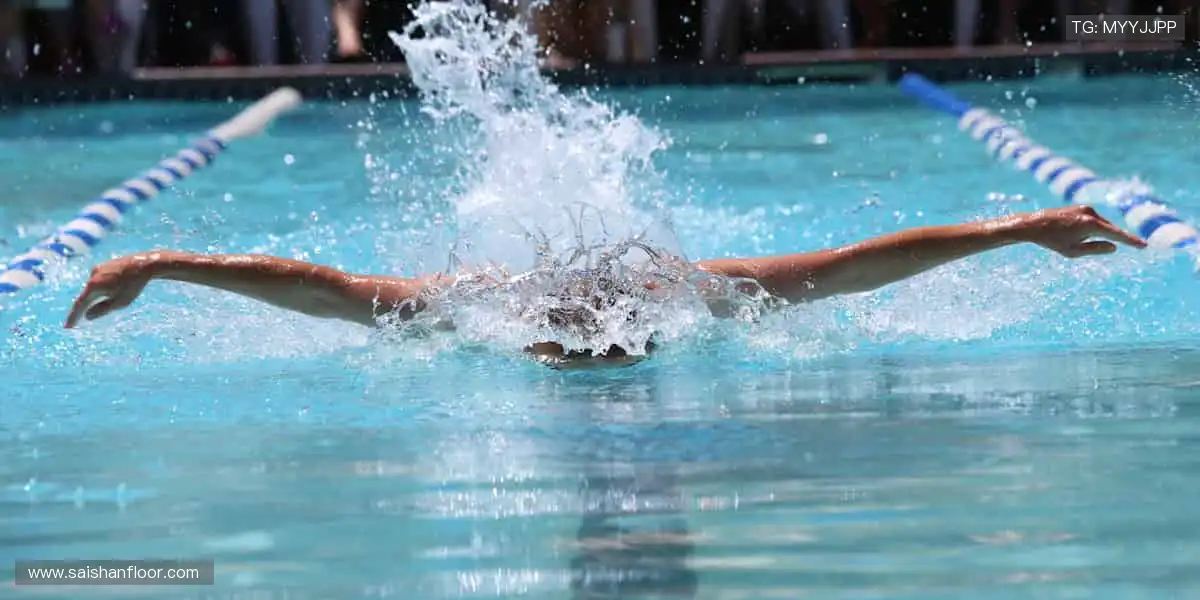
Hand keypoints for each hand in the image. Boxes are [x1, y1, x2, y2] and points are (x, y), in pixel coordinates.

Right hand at [65, 251, 170, 327]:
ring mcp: (98, 268)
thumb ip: (102, 310)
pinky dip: (102, 288)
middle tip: (75, 321)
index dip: (73, 316)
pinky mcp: (105, 265)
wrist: (145, 264)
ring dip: (97, 296)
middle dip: (84, 308)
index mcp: (93, 286)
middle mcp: (92, 275)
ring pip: (94, 288)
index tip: (68, 327)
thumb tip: (87, 316)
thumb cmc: (133, 286)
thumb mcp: (119, 303)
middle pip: (86, 296)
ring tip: (109, 299)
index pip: (80, 305)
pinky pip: (100, 281)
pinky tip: (114, 288)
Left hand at [1012, 205, 1146, 257]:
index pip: (1116, 234)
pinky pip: (1094, 220)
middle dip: (1115, 239)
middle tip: (1130, 246)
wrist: (1033, 225)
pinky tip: (1078, 234)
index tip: (1144, 245)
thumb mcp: (1073, 252)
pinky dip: (1093, 229)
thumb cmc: (1052, 241)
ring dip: (1098, 235)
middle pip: (1110, 229)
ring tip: (1074, 240)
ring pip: (1101, 225)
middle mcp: (1091, 213)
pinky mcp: (1081, 207)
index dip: (1131, 241)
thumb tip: (1114, 246)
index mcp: (1090, 224)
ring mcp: (1086, 208)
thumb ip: (1095, 249)